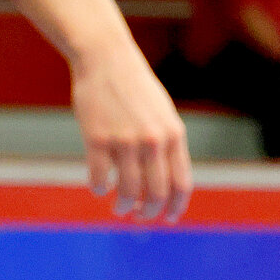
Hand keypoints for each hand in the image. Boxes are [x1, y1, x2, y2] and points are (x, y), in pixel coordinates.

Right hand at [70, 35, 191, 221]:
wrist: (108, 61)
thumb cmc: (136, 89)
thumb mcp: (162, 115)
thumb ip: (167, 145)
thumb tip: (167, 183)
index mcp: (175, 135)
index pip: (182, 183)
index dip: (177, 206)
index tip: (170, 218)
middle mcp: (154, 140)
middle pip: (157, 193)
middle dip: (149, 212)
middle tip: (140, 217)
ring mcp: (126, 141)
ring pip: (128, 191)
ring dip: (123, 206)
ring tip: (120, 208)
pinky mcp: (97, 139)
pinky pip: (100, 178)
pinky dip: (100, 188)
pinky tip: (100, 187)